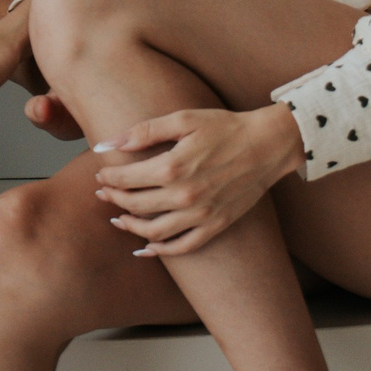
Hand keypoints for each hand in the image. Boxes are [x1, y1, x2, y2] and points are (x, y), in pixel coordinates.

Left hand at [91, 103, 304, 257]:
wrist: (268, 145)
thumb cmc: (225, 127)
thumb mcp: (183, 119)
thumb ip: (144, 131)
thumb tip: (107, 144)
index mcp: (173, 167)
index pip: (126, 179)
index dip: (109, 177)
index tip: (102, 173)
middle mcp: (184, 195)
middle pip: (135, 205)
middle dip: (114, 199)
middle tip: (103, 192)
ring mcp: (201, 214)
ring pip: (154, 232)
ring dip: (131, 228)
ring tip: (118, 220)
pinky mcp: (216, 225)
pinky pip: (184, 246)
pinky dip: (162, 251)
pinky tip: (148, 247)